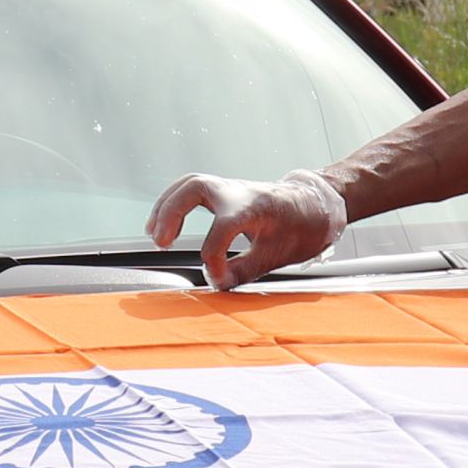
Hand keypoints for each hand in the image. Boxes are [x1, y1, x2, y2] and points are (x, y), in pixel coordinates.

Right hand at [147, 169, 347, 288]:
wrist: (313, 205)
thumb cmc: (300, 228)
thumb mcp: (277, 255)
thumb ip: (244, 270)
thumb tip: (215, 283)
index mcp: (257, 207)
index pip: (224, 227)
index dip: (214, 256)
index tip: (216, 277)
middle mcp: (239, 191)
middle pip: (195, 187)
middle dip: (172, 213)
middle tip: (160, 242)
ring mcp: (229, 188)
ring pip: (187, 184)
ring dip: (166, 207)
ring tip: (154, 235)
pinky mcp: (223, 192)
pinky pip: (190, 189)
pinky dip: (172, 204)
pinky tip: (163, 226)